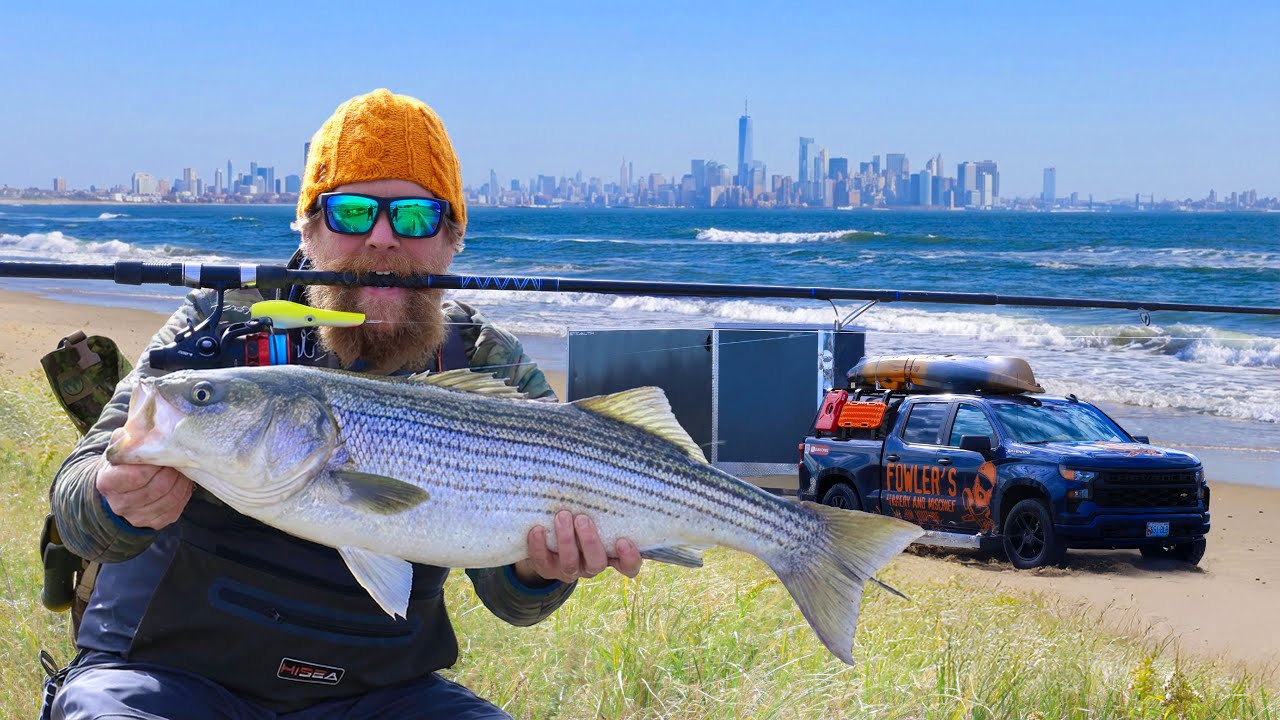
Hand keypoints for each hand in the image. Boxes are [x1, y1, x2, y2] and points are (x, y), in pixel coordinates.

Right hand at [96, 429, 193, 529]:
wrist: (119, 486)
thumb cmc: (124, 462)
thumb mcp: (120, 446)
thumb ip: (127, 437)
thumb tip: (138, 430)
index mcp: (108, 482)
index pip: (138, 475)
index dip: (155, 464)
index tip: (163, 453)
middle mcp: (119, 504)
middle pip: (157, 488)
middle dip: (173, 472)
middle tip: (179, 459)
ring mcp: (136, 517)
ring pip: (169, 500)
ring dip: (181, 483)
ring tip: (182, 469)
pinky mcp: (152, 523)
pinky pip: (175, 510)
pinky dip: (183, 495)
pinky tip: (182, 483)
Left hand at [515, 511, 642, 583]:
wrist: (548, 538)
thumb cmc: (579, 519)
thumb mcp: (594, 515)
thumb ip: (601, 506)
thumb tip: (603, 473)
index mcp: (609, 554)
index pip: (628, 565)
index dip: (629, 558)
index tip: (622, 540)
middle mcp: (591, 565)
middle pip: (596, 563)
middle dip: (589, 541)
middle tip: (582, 518)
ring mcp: (569, 570)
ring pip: (570, 563)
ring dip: (565, 539)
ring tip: (562, 516)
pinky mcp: (547, 569)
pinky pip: (542, 562)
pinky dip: (539, 546)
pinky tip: (538, 529)